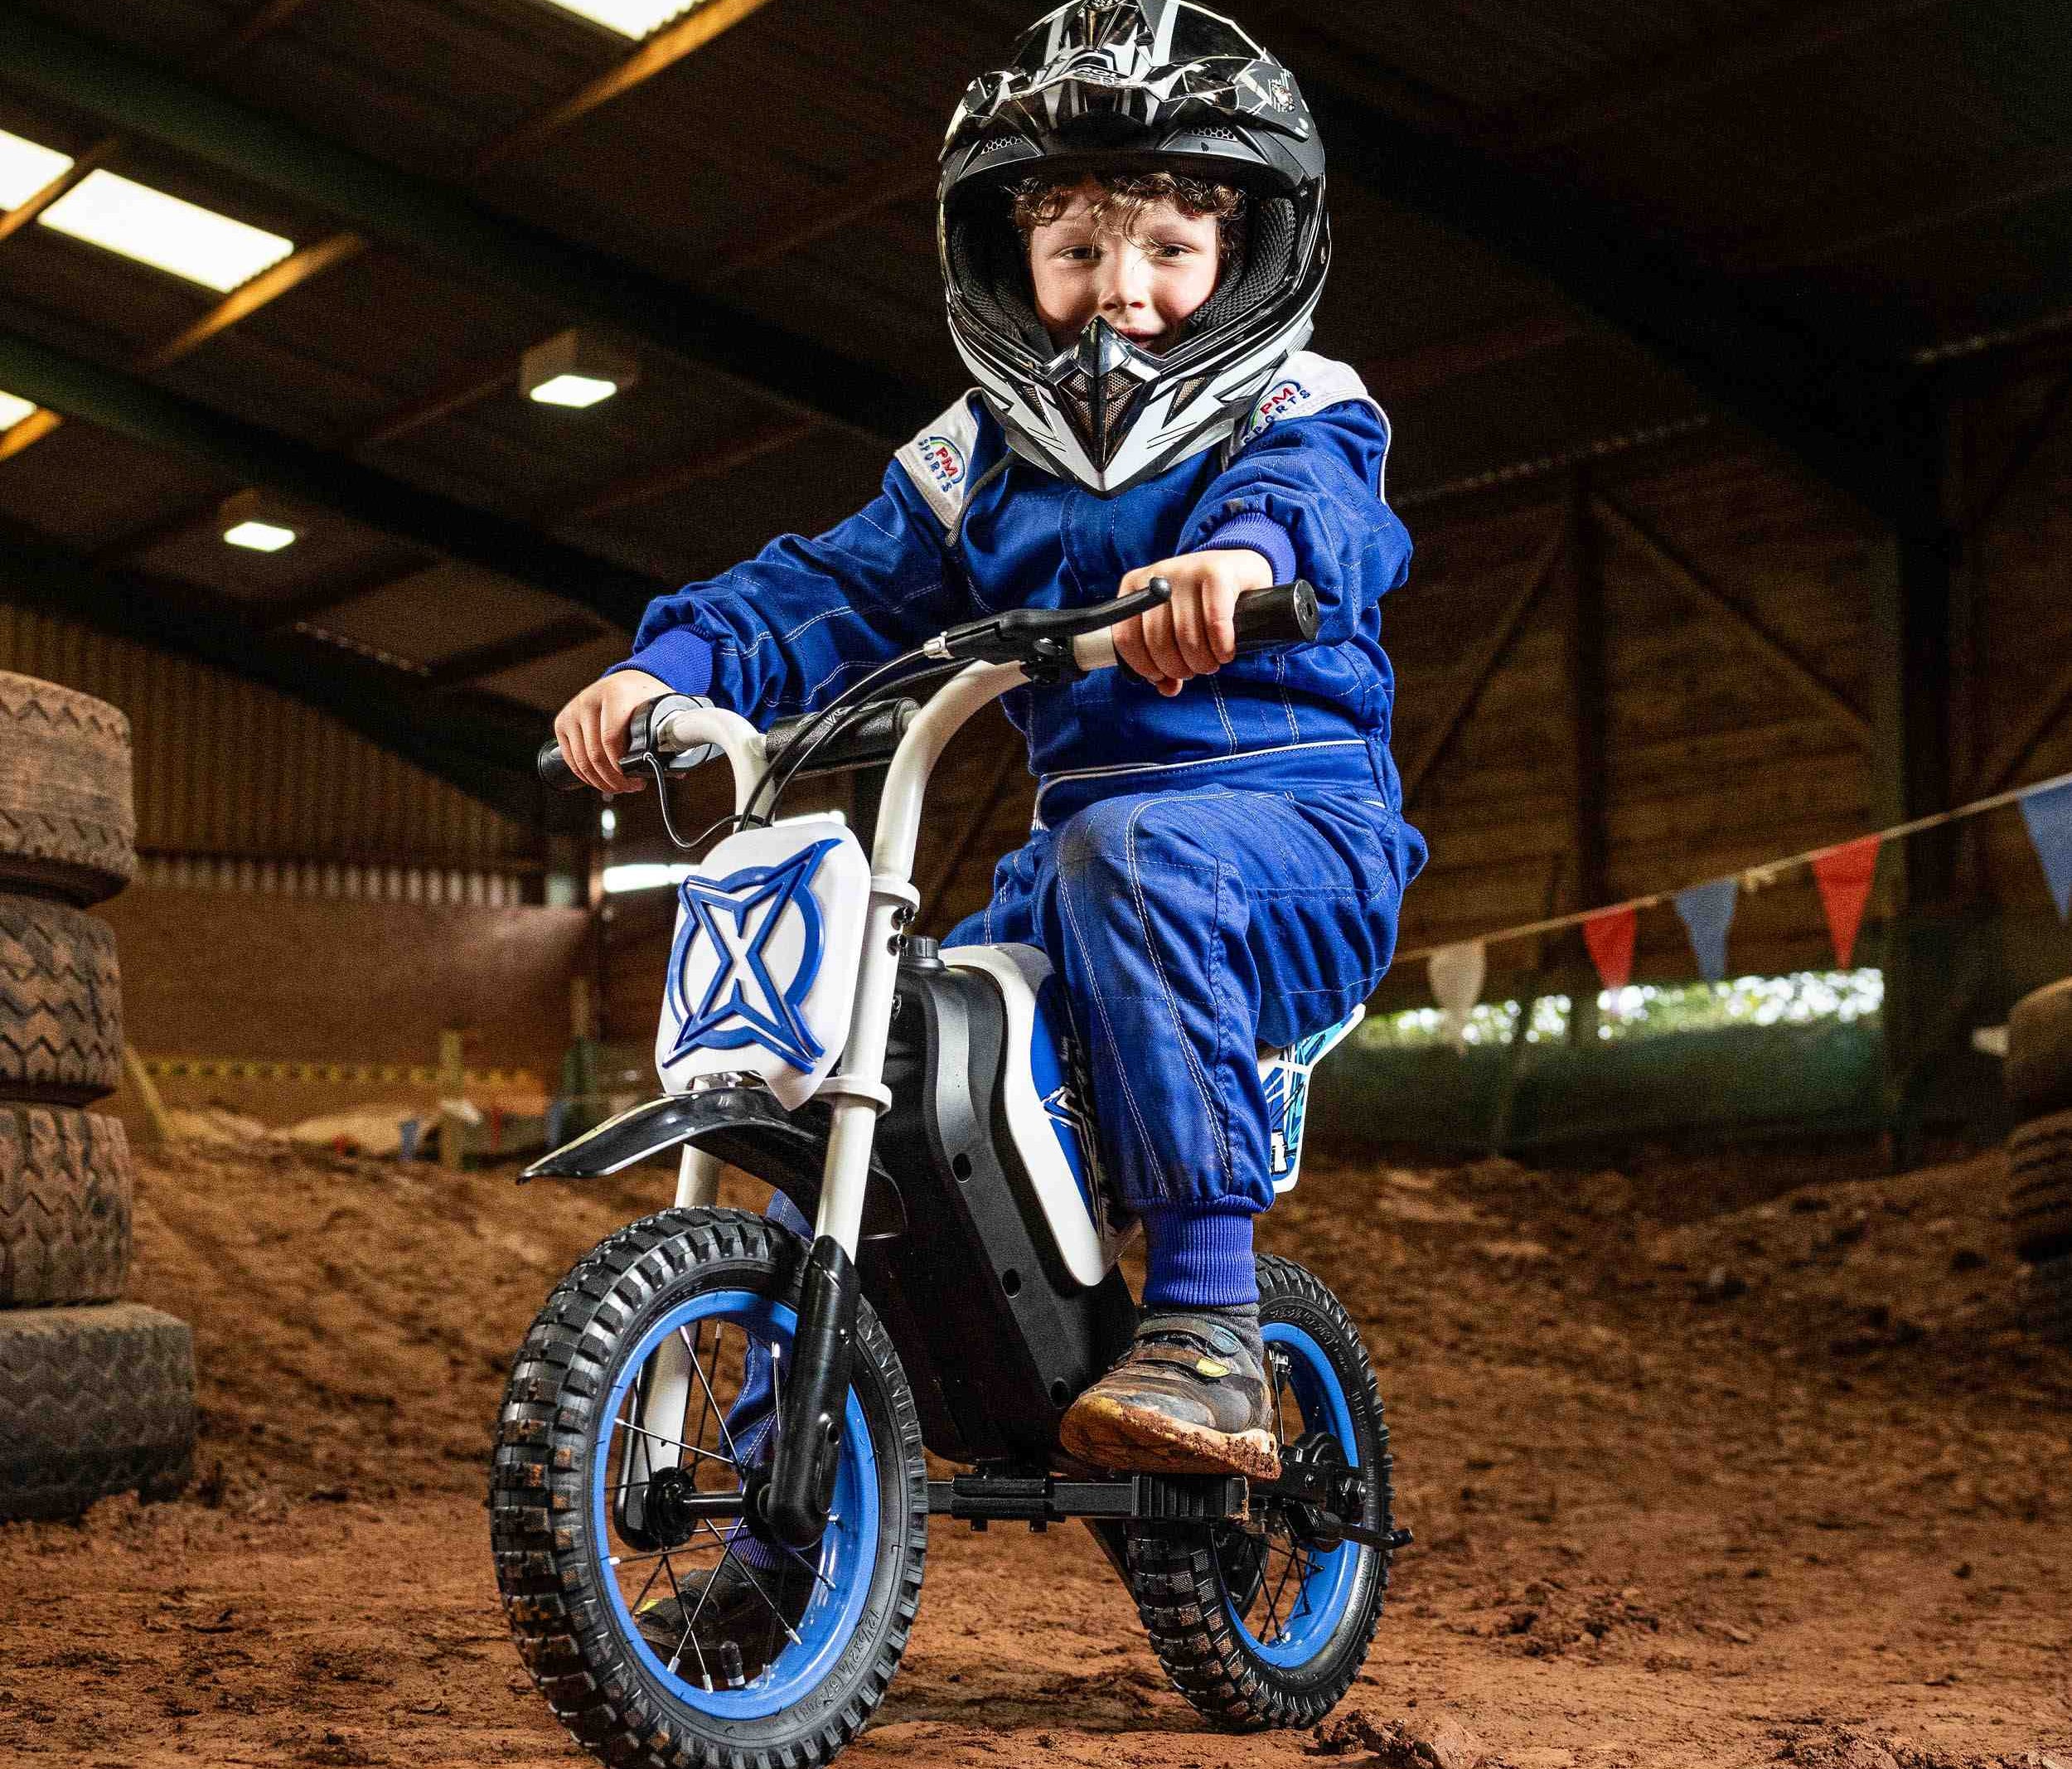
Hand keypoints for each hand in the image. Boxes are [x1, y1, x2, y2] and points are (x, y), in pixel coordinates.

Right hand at [553, 669, 671, 794]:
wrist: (626, 681)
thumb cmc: (645, 698)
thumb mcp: (662, 709)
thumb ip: (670, 735)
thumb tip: (677, 771)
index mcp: (615, 694)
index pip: (611, 739)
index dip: (622, 767)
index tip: (638, 781)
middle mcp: (589, 700)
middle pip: (595, 754)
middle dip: (613, 779)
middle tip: (630, 788)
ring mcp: (573, 710)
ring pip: (581, 760)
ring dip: (600, 781)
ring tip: (618, 786)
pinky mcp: (563, 721)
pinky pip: (570, 758)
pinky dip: (585, 775)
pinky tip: (600, 780)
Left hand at [1113, 549, 1274, 696]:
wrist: (1239, 568)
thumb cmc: (1201, 605)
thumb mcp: (1175, 626)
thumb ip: (1164, 659)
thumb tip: (1167, 689)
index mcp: (1135, 587)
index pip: (1126, 638)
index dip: (1145, 667)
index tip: (1162, 676)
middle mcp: (1157, 576)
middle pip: (1158, 641)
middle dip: (1178, 668)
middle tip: (1194, 670)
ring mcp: (1186, 570)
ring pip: (1187, 636)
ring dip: (1202, 662)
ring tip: (1211, 662)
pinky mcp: (1217, 572)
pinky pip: (1215, 622)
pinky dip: (1222, 647)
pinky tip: (1226, 652)